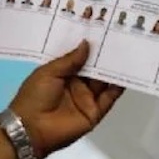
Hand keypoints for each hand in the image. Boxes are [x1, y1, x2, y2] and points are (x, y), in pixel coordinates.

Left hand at [8, 41, 123, 157]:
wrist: (32, 129)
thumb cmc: (35, 96)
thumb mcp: (49, 72)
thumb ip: (70, 60)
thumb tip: (87, 43)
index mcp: (62, 73)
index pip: (80, 57)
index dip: (89, 45)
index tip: (102, 29)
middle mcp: (77, 84)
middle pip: (94, 68)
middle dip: (105, 55)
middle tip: (120, 37)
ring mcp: (87, 98)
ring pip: (104, 81)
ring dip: (113, 68)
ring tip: (127, 51)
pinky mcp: (95, 112)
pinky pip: (109, 98)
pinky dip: (118, 87)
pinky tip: (126, 74)